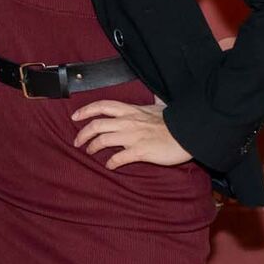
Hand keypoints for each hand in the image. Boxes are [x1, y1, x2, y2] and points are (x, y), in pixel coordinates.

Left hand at [70, 100, 190, 169]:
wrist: (188, 133)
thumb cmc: (175, 122)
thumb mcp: (159, 107)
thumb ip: (152, 103)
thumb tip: (154, 97)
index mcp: (131, 110)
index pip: (103, 106)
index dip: (85, 110)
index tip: (75, 116)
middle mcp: (128, 122)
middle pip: (97, 124)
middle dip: (83, 133)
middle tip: (77, 142)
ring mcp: (133, 136)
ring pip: (103, 140)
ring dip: (93, 147)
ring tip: (90, 152)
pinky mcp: (140, 151)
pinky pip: (119, 158)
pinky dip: (111, 162)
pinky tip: (109, 165)